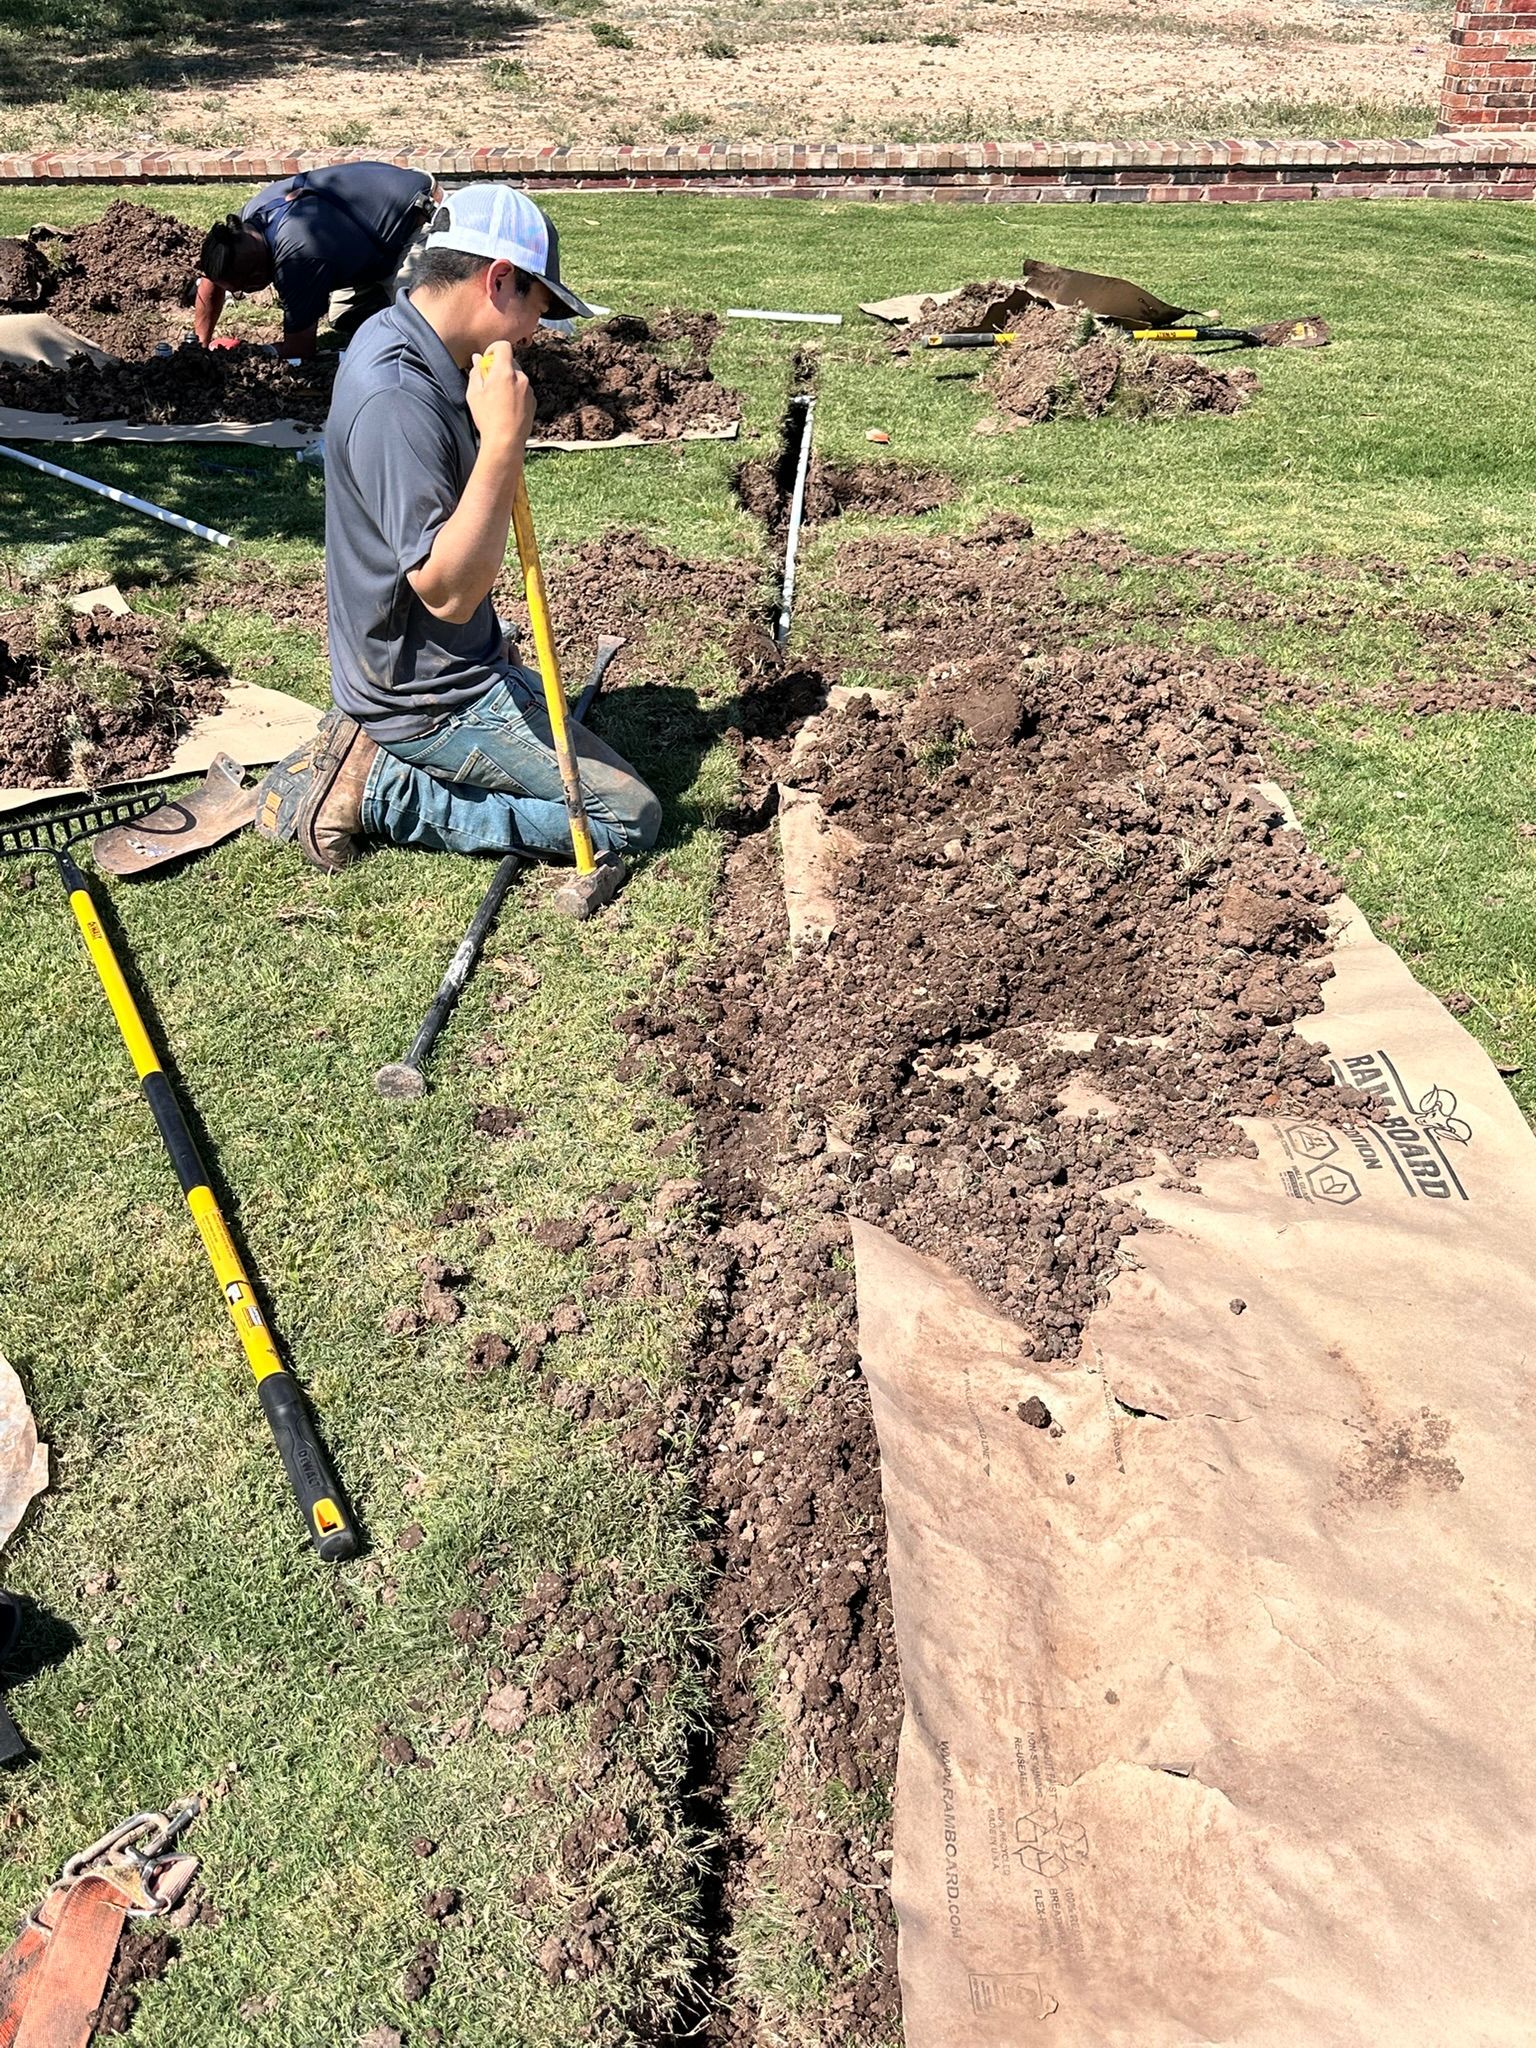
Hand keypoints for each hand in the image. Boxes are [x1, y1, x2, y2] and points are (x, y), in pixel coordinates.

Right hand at [468, 341, 534, 456]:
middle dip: (499, 367)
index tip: (487, 359)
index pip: (503, 346)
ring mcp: (529, 390)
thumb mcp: (474, 394)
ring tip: (498, 399)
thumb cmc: (488, 418)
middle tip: (489, 382)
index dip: (493, 349)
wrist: (506, 442)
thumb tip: (477, 359)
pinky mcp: (533, 401)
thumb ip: (475, 372)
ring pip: (517, 376)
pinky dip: (515, 392)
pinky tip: (507, 408)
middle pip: (510, 361)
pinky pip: (523, 389)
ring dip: (508, 381)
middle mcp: (521, 378)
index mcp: (505, 372)